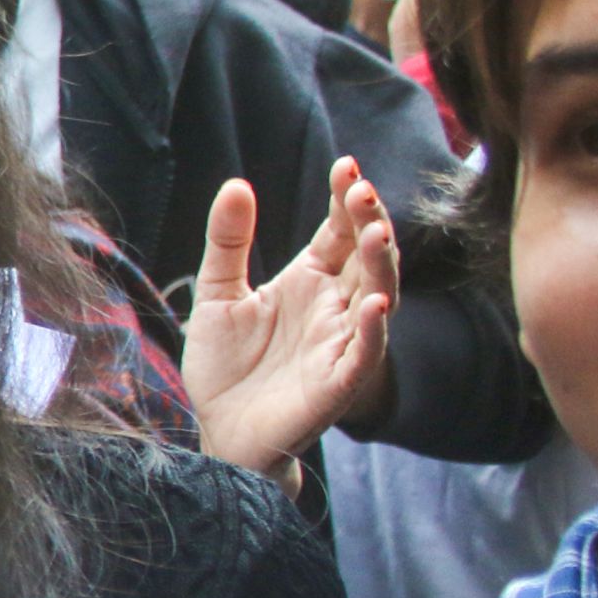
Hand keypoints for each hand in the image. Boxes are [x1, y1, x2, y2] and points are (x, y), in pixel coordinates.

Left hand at [183, 160, 396, 473]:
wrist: (219, 431)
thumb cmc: (225, 365)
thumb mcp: (217, 294)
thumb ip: (228, 242)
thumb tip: (236, 184)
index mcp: (311, 281)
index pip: (340, 232)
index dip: (346, 201)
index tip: (347, 166)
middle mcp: (335, 307)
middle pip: (366, 257)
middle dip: (370, 223)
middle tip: (361, 189)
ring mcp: (341, 343)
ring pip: (377, 297)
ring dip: (380, 266)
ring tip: (376, 233)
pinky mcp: (339, 383)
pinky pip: (364, 353)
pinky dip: (372, 329)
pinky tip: (372, 303)